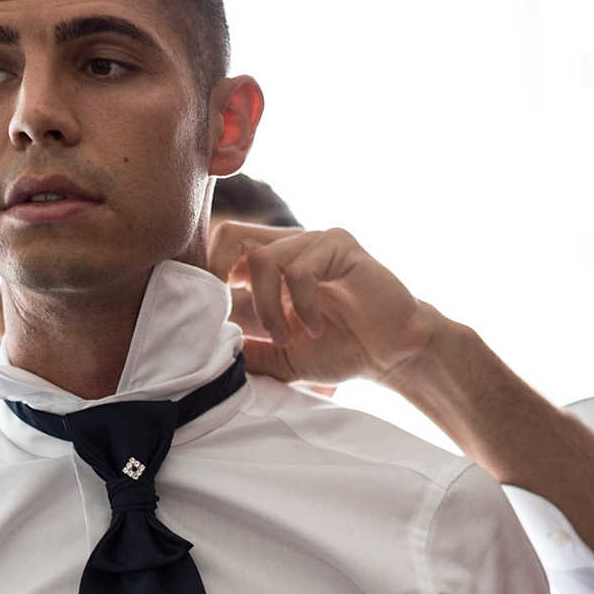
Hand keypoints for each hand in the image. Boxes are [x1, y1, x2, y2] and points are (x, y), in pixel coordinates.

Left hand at [208, 221, 442, 388]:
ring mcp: (314, 241)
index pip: (222, 249)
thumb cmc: (340, 351)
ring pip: (262, 260)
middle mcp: (289, 246)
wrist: (391, 354)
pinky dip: (300, 306)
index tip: (210, 318)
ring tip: (287, 338)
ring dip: (268, 308)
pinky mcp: (339, 244)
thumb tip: (202, 348)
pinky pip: (300, 269)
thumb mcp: (278, 357)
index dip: (208, 277)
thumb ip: (244, 349)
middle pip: (230, 235)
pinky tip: (314, 329)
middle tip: (230, 317)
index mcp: (270, 266)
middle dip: (222, 277)